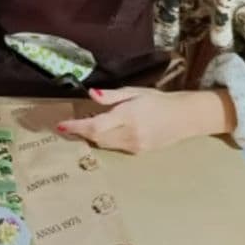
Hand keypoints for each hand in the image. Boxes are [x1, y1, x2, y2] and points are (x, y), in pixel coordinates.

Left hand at [58, 87, 194, 153]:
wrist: (185, 117)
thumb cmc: (157, 100)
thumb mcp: (134, 92)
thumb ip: (111, 96)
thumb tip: (91, 93)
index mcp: (127, 116)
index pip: (94, 126)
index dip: (75, 127)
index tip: (59, 126)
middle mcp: (130, 134)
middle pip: (96, 137)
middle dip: (81, 131)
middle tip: (70, 123)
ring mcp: (135, 145)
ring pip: (103, 144)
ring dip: (91, 136)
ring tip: (85, 125)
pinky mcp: (139, 152)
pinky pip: (114, 147)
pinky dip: (104, 140)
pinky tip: (104, 131)